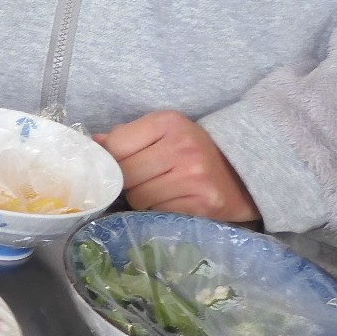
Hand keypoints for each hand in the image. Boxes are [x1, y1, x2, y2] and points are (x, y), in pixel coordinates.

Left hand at [95, 111, 259, 221]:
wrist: (244, 172)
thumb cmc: (193, 150)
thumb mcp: (163, 132)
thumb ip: (127, 137)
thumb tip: (92, 145)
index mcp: (168, 122)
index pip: (116, 146)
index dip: (112, 161)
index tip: (120, 166)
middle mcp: (182, 147)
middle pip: (126, 175)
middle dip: (128, 183)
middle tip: (142, 181)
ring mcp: (195, 177)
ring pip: (139, 198)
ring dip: (143, 200)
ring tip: (160, 191)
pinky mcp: (203, 204)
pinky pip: (159, 213)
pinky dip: (159, 212)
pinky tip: (173, 202)